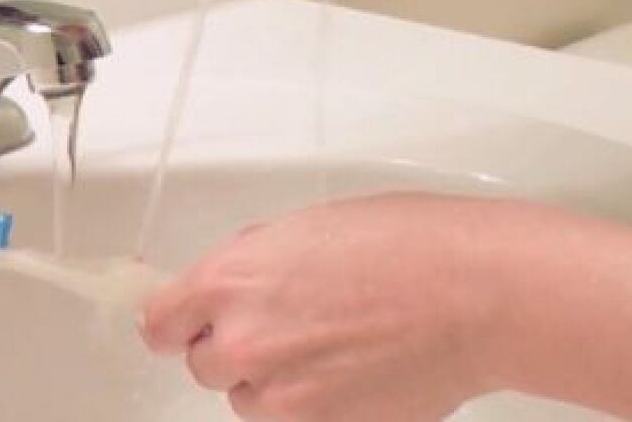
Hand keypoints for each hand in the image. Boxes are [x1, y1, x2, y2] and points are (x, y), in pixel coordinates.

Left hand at [140, 193, 511, 421]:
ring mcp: (284, 394)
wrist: (472, 293)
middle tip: (283, 325)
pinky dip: (310, 403)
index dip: (175, 322)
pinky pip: (294, 420)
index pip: (158, 324)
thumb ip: (252, 262)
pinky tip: (350, 370)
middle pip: (203, 365)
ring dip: (271, 379)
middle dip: (233, 347)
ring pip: (248, 399)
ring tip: (327, 346)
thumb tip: (231, 284)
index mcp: (230, 281)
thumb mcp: (304, 228)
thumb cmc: (404, 245)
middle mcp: (245, 342)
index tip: (186, 323)